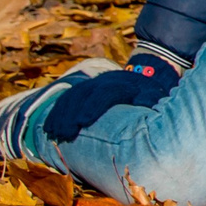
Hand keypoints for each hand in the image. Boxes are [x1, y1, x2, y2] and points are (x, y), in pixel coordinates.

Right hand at [42, 58, 179, 141]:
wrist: (149, 70)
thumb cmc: (153, 90)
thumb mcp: (156, 95)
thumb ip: (149, 102)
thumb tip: (147, 112)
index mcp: (121, 83)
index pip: (103, 94)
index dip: (92, 107)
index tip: (82, 122)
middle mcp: (103, 82)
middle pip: (82, 96)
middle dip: (71, 115)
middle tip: (64, 134)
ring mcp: (93, 84)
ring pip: (71, 97)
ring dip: (61, 115)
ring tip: (54, 133)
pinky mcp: (86, 89)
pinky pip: (67, 99)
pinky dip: (57, 112)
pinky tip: (50, 127)